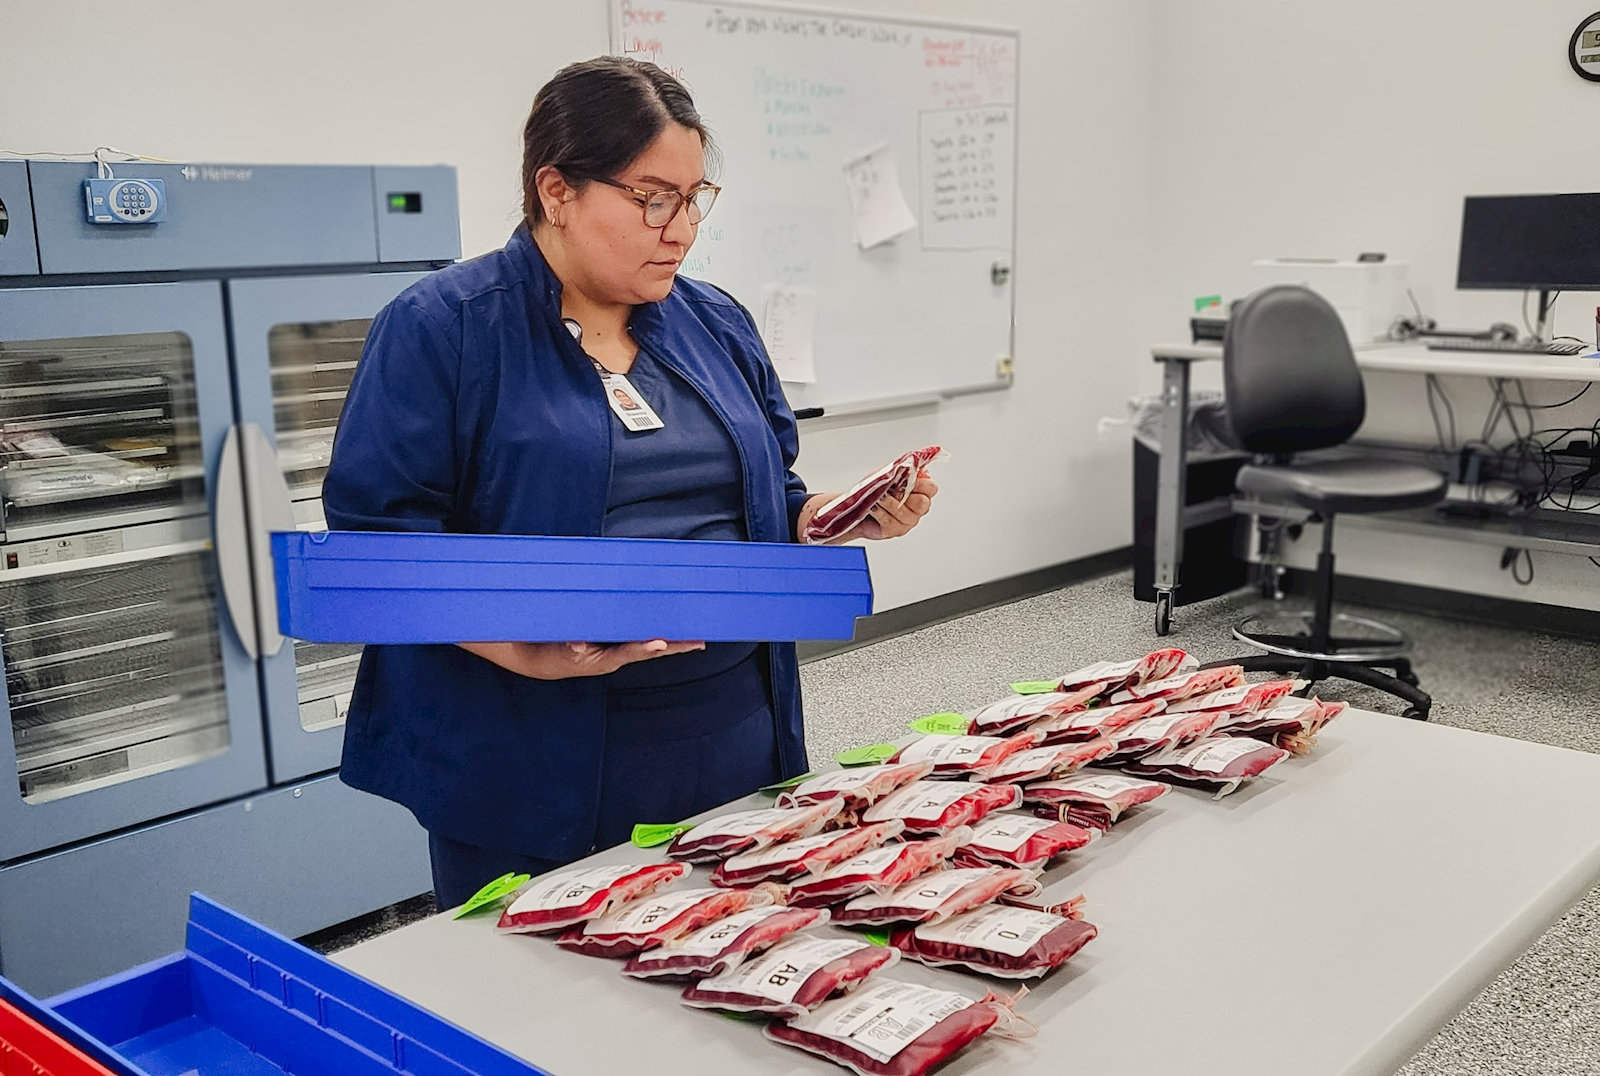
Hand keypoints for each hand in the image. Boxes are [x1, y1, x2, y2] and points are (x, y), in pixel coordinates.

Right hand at [459, 639, 704, 679]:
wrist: (539, 660)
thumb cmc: (549, 654)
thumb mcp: (556, 650)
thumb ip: (569, 646)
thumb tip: (579, 645)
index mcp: (601, 660)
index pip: (626, 652)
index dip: (643, 648)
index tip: (660, 644)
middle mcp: (613, 657)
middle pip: (648, 651)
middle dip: (673, 646)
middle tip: (699, 643)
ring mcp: (615, 651)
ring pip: (648, 644)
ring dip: (671, 641)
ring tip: (695, 638)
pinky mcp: (613, 644)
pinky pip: (638, 637)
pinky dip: (655, 633)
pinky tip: (670, 630)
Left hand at [849, 472, 936, 539]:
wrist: (856, 506)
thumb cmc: (874, 489)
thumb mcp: (887, 473)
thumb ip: (901, 469)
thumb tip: (911, 465)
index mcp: (920, 492)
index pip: (931, 488)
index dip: (921, 483)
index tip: (907, 479)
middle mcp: (917, 509)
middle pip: (921, 503)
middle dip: (903, 494)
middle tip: (891, 488)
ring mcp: (907, 522)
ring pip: (903, 512)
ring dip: (888, 502)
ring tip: (878, 496)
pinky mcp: (894, 531)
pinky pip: (890, 521)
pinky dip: (880, 512)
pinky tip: (873, 506)